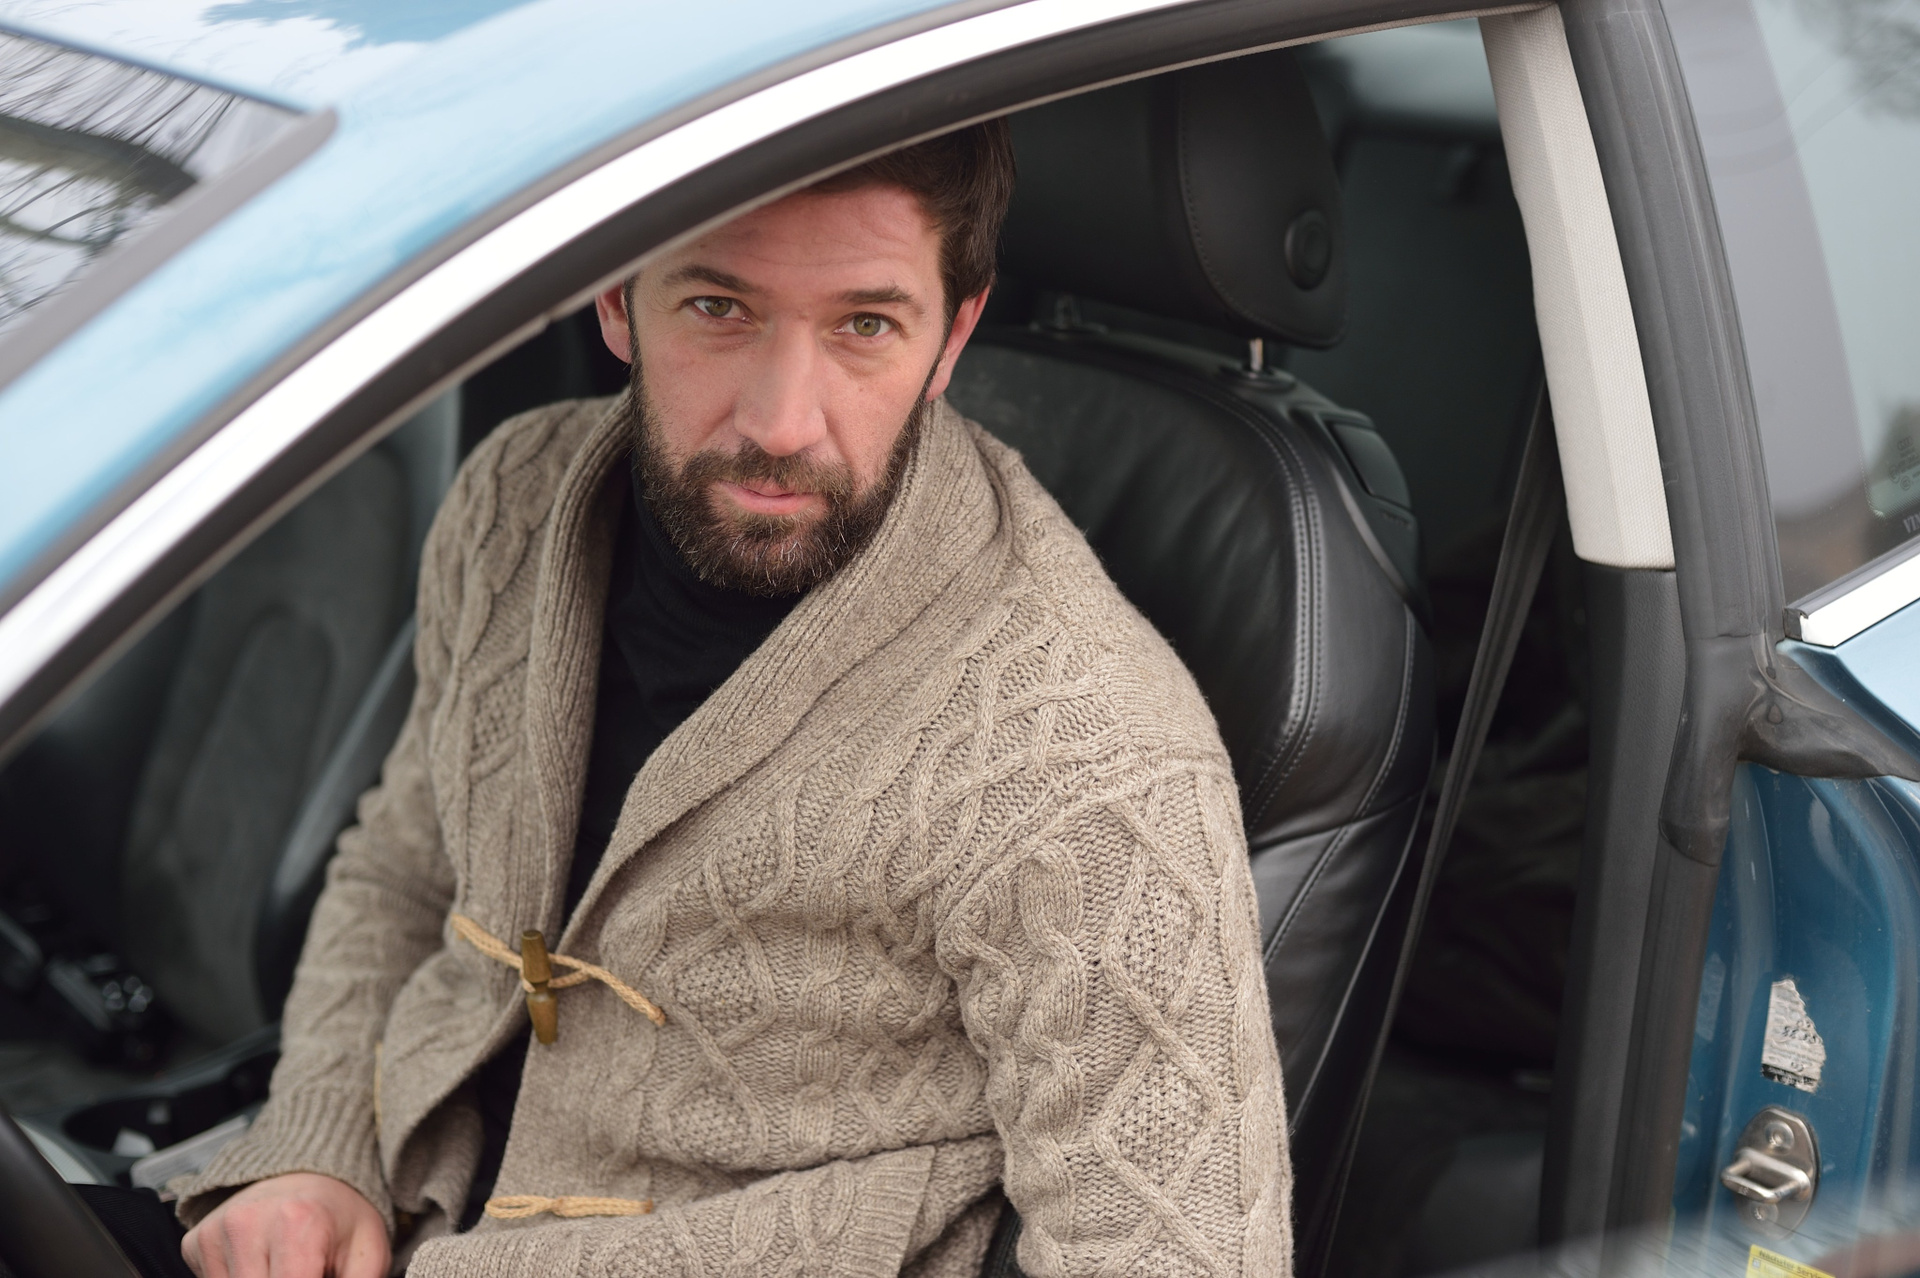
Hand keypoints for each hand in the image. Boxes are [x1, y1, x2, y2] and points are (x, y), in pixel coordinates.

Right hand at [182, 1172, 389, 1277]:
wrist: (312, 1173)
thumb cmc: (342, 1216)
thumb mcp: (368, 1255)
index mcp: (297, 1223)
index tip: (320, 1275)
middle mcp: (248, 1223)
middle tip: (307, 1269)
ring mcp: (216, 1232)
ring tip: (289, 1267)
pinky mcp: (195, 1242)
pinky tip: (262, 1265)